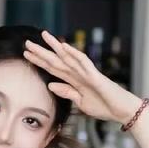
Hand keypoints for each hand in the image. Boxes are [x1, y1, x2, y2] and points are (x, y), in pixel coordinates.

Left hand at [22, 30, 138, 125]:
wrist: (122, 111)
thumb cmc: (104, 106)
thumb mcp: (80, 102)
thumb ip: (67, 92)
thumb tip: (50, 85)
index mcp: (74, 80)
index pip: (53, 68)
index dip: (39, 61)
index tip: (26, 55)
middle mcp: (79, 73)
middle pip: (57, 60)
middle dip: (42, 52)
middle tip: (26, 42)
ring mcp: (87, 73)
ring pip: (68, 57)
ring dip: (56, 47)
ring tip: (44, 36)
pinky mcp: (96, 77)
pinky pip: (84, 63)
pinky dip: (74, 54)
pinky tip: (64, 47)